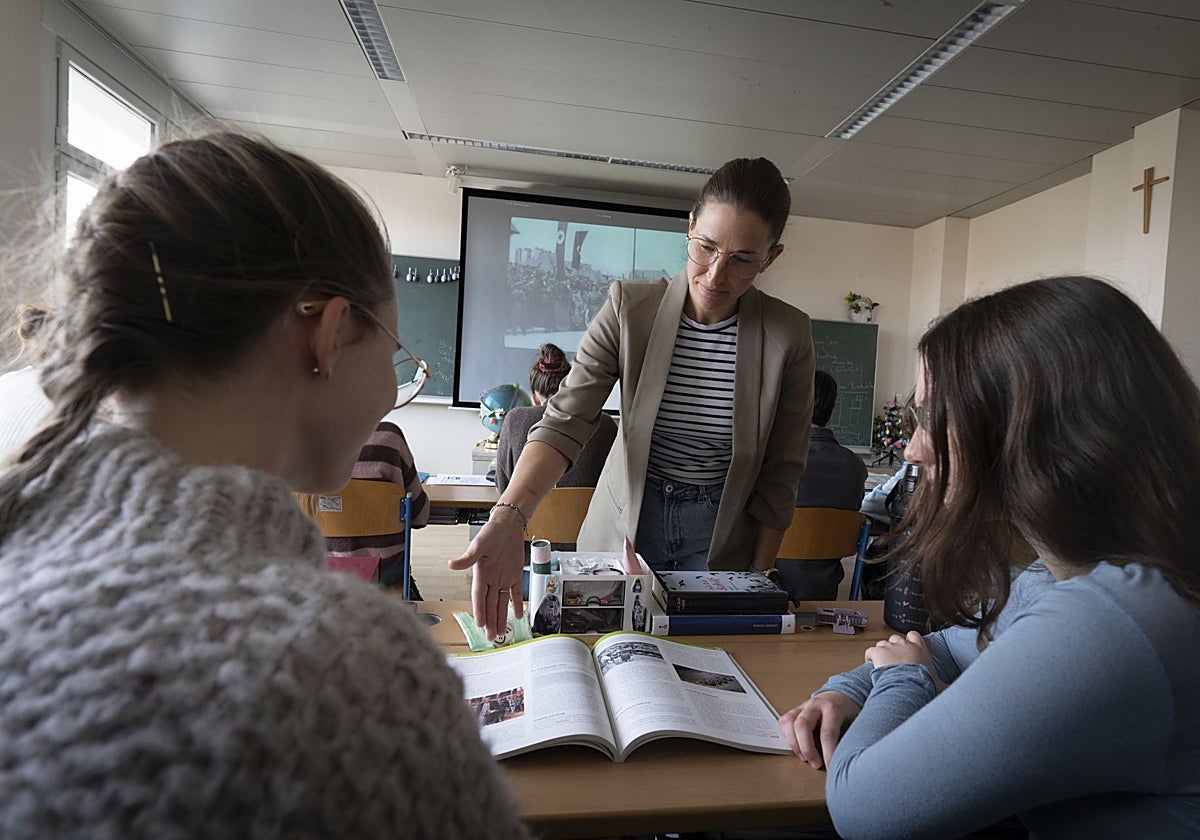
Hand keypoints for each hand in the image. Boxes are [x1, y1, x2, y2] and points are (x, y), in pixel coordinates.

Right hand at [448, 514, 524, 639]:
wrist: (507, 525)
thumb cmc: (491, 532)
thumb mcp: (479, 545)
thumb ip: (468, 558)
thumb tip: (452, 565)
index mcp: (480, 573)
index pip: (479, 597)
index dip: (480, 611)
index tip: (479, 624)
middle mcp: (491, 579)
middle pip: (490, 604)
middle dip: (490, 621)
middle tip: (490, 637)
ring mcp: (502, 578)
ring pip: (501, 603)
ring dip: (501, 617)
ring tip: (501, 633)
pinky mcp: (513, 575)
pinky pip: (515, 593)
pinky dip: (517, 604)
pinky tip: (518, 615)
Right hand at [778, 691, 860, 770]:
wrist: (841, 696)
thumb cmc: (848, 712)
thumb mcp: (854, 724)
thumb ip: (847, 740)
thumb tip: (844, 761)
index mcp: (833, 707)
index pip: (827, 733)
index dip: (828, 753)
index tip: (831, 768)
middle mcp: (815, 704)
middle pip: (802, 725)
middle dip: (807, 749)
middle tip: (816, 764)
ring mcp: (803, 706)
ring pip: (789, 722)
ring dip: (794, 744)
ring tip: (804, 757)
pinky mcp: (794, 710)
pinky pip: (784, 722)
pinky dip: (787, 737)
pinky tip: (796, 747)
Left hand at [865, 631, 946, 691]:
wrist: (908, 685)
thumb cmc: (923, 684)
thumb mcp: (938, 683)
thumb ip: (944, 683)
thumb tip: (951, 690)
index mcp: (920, 647)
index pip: (914, 635)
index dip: (910, 640)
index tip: (909, 648)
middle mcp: (904, 644)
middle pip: (896, 639)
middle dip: (894, 647)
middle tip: (895, 660)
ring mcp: (889, 647)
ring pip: (882, 644)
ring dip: (882, 652)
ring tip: (883, 664)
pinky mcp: (877, 652)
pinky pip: (870, 651)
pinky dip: (870, 656)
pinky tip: (871, 663)